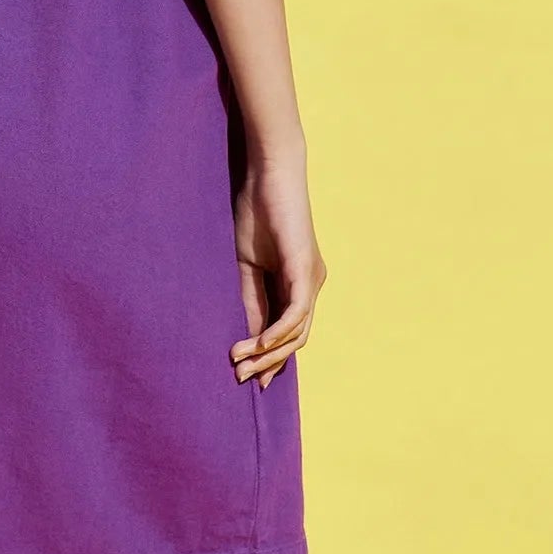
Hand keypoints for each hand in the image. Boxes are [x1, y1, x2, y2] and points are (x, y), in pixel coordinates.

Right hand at [230, 153, 326, 389]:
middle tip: (240, 379)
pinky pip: (296, 312)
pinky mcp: (306, 270)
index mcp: (297, 283)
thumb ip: (250, 300)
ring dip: (268, 353)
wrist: (268, 173)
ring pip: (297, 332)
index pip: (287, 332)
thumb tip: (247, 338)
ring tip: (239, 364)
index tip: (245, 376)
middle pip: (295, 339)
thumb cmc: (255, 212)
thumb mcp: (246, 267)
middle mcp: (311, 285)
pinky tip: (256, 345)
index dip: (269, 357)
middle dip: (268, 363)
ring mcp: (312, 278)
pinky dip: (277, 332)